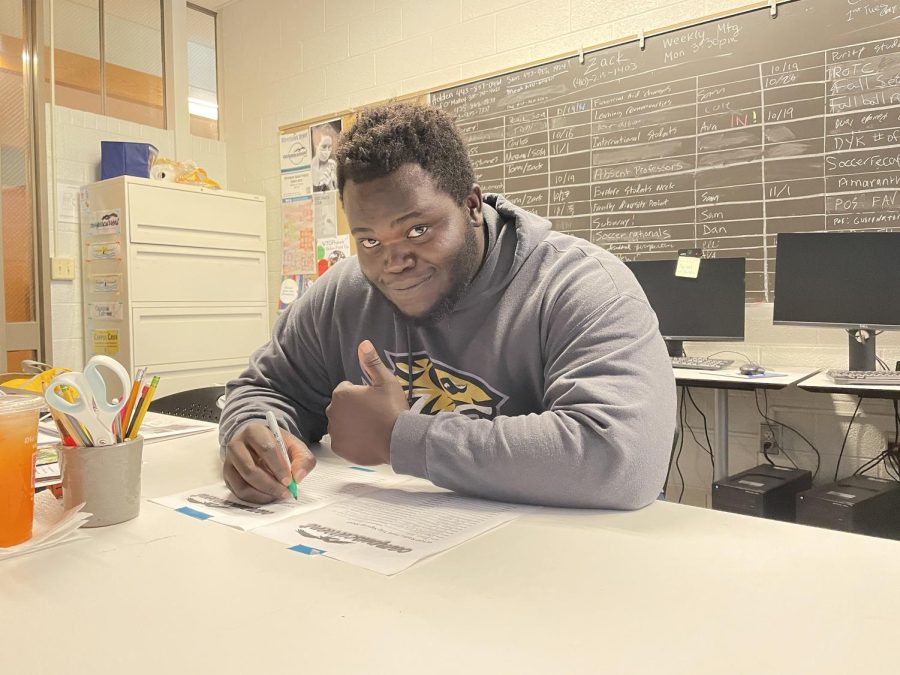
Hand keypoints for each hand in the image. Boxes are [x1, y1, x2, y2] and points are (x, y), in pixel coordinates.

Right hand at [223, 421, 315, 502]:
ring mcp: (229, 461)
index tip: (289, 480)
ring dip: (264, 494)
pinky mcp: (227, 475)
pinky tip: (268, 495)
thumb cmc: (277, 445)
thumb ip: (303, 459)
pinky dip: (256, 498)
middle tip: (285, 492)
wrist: (258, 443)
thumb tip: (298, 477)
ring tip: (278, 494)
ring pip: (243, 483)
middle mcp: (236, 445)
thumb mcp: (294, 446)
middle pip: (251, 470)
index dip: (278, 467)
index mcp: (254, 431)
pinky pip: (239, 492)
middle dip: (271, 485)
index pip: (266, 449)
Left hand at [326, 340, 409, 464]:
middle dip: (353, 409)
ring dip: (351, 425)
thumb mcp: (386, 381)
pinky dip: (350, 441)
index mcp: (341, 393)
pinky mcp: (338, 448)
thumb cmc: (392, 409)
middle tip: (373, 415)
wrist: (398, 440)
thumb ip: (372, 362)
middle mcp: (332, 411)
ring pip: (341, 424)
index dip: (361, 395)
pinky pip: (342, 441)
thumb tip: (363, 343)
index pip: (346, 389)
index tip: (375, 402)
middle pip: (341, 407)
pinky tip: (366, 440)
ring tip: (371, 429)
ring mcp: (334, 431)